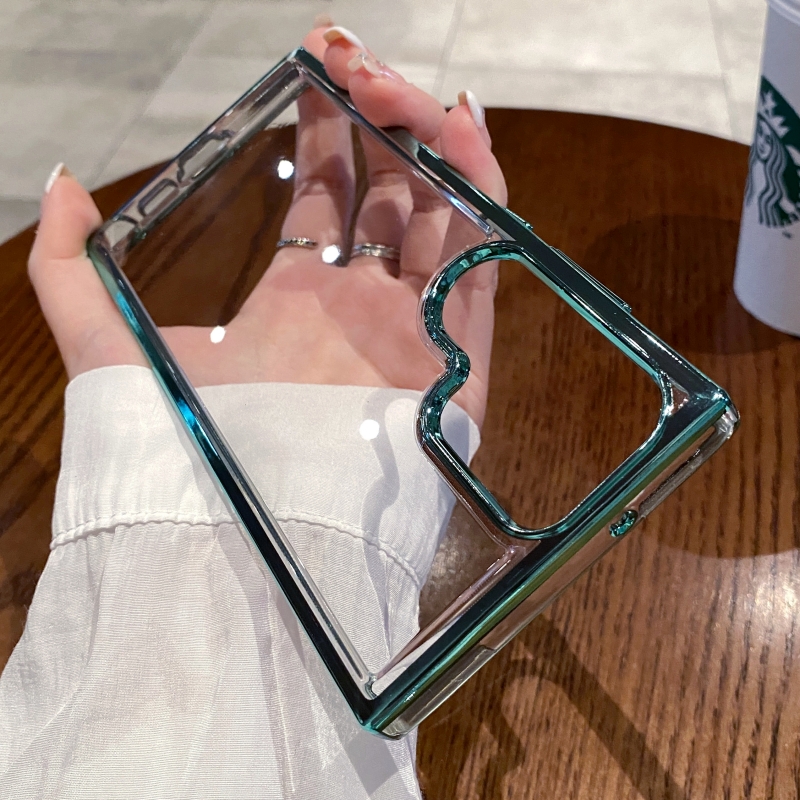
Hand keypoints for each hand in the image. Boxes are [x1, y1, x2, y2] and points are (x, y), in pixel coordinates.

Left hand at [28, 24, 506, 426]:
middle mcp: (361, 308)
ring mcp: (413, 325)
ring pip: (441, 215)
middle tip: (358, 58)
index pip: (324, 198)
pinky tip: (462, 127)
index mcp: (296, 300)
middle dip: (378, 120)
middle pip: (387, 195)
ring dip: (429, 142)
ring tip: (403, 85)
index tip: (317, 59)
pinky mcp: (457, 353)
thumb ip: (71, 268)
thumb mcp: (103, 345)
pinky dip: (483, 193)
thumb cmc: (183, 442)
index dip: (325, 129)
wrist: (253, 527)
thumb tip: (64, 184)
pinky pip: (482, 259)